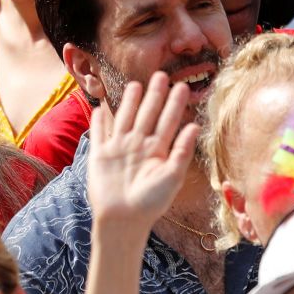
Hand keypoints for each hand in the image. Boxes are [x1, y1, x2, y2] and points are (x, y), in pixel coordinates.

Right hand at [86, 72, 198, 235]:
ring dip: (129, 102)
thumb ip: (182, 151)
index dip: (174, 104)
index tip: (181, 86)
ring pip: (125, 118)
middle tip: (162, 75)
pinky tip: (101, 108)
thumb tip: (194, 126)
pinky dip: (99, 121)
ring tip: (136, 84)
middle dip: (154, 95)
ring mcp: (119, 148)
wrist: (123, 219)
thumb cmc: (151, 202)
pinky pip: (99, 133)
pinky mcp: (100, 154)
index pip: (167, 122)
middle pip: (147, 114)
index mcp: (158, 151)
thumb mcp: (172, 177)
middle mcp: (139, 146)